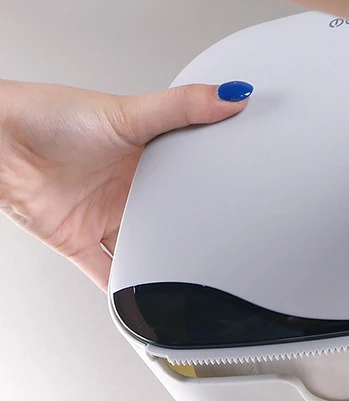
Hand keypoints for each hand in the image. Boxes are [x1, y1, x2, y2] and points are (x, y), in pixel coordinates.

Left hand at [0, 79, 252, 289]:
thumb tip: (231, 95)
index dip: (216, 192)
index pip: (192, 180)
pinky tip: (144, 305)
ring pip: (144, 251)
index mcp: (147, 158)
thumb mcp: (131, 111)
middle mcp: (128, 190)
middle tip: (225, 252)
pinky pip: (107, 273)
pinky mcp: (79, 241)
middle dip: (193, 237)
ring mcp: (105, 218)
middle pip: (170, 221)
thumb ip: (183, 108)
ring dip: (161, 269)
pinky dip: (124, 293)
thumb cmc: (51, 116)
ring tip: (192, 285)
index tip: (245, 202)